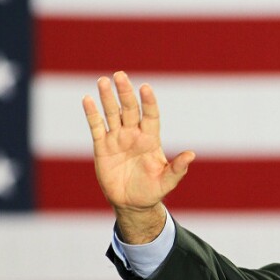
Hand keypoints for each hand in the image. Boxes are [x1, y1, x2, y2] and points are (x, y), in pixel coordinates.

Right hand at [83, 71, 194, 242]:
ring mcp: (117, 139)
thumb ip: (177, 168)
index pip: (150, 115)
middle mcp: (133, 135)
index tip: (146, 88)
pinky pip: (96, 127)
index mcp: (151, 140)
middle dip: (125, 93)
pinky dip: (92, 114)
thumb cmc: (152, 191)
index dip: (148, 102)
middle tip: (120, 75)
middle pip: (129, 109)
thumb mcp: (167, 181)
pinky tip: (88, 99)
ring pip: (112, 114)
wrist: (132, 204)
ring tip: (103, 80)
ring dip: (107, 98)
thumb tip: (191, 154)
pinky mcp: (102, 147)